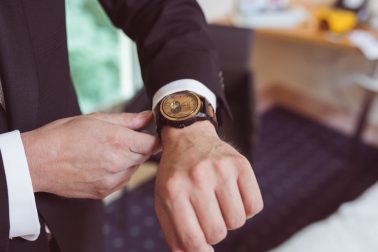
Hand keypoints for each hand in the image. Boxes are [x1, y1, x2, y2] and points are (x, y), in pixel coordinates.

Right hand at [21, 111, 160, 198]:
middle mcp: (118, 162)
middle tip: (123, 140)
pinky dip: (119, 173)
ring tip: (108, 151)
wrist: (37, 162)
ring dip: (129, 160)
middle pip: (144, 156)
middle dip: (139, 147)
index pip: (152, 143)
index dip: (153, 138)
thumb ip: (127, 120)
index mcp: (118, 140)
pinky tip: (103, 164)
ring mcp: (112, 180)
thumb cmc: (63, 136)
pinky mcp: (104, 192)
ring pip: (134, 169)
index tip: (150, 134)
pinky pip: (122, 181)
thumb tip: (148, 117)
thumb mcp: (96, 119)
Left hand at [155, 121, 262, 251]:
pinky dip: (246, 209)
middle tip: (209, 217)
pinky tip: (233, 196)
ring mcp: (221, 170)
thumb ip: (173, 231)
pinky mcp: (241, 164)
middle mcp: (197, 179)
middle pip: (217, 232)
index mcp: (173, 191)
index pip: (192, 240)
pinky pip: (254, 206)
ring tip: (219, 203)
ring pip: (237, 221)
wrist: (188, 135)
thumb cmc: (176, 173)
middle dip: (214, 232)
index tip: (204, 250)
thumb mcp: (164, 199)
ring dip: (229, 219)